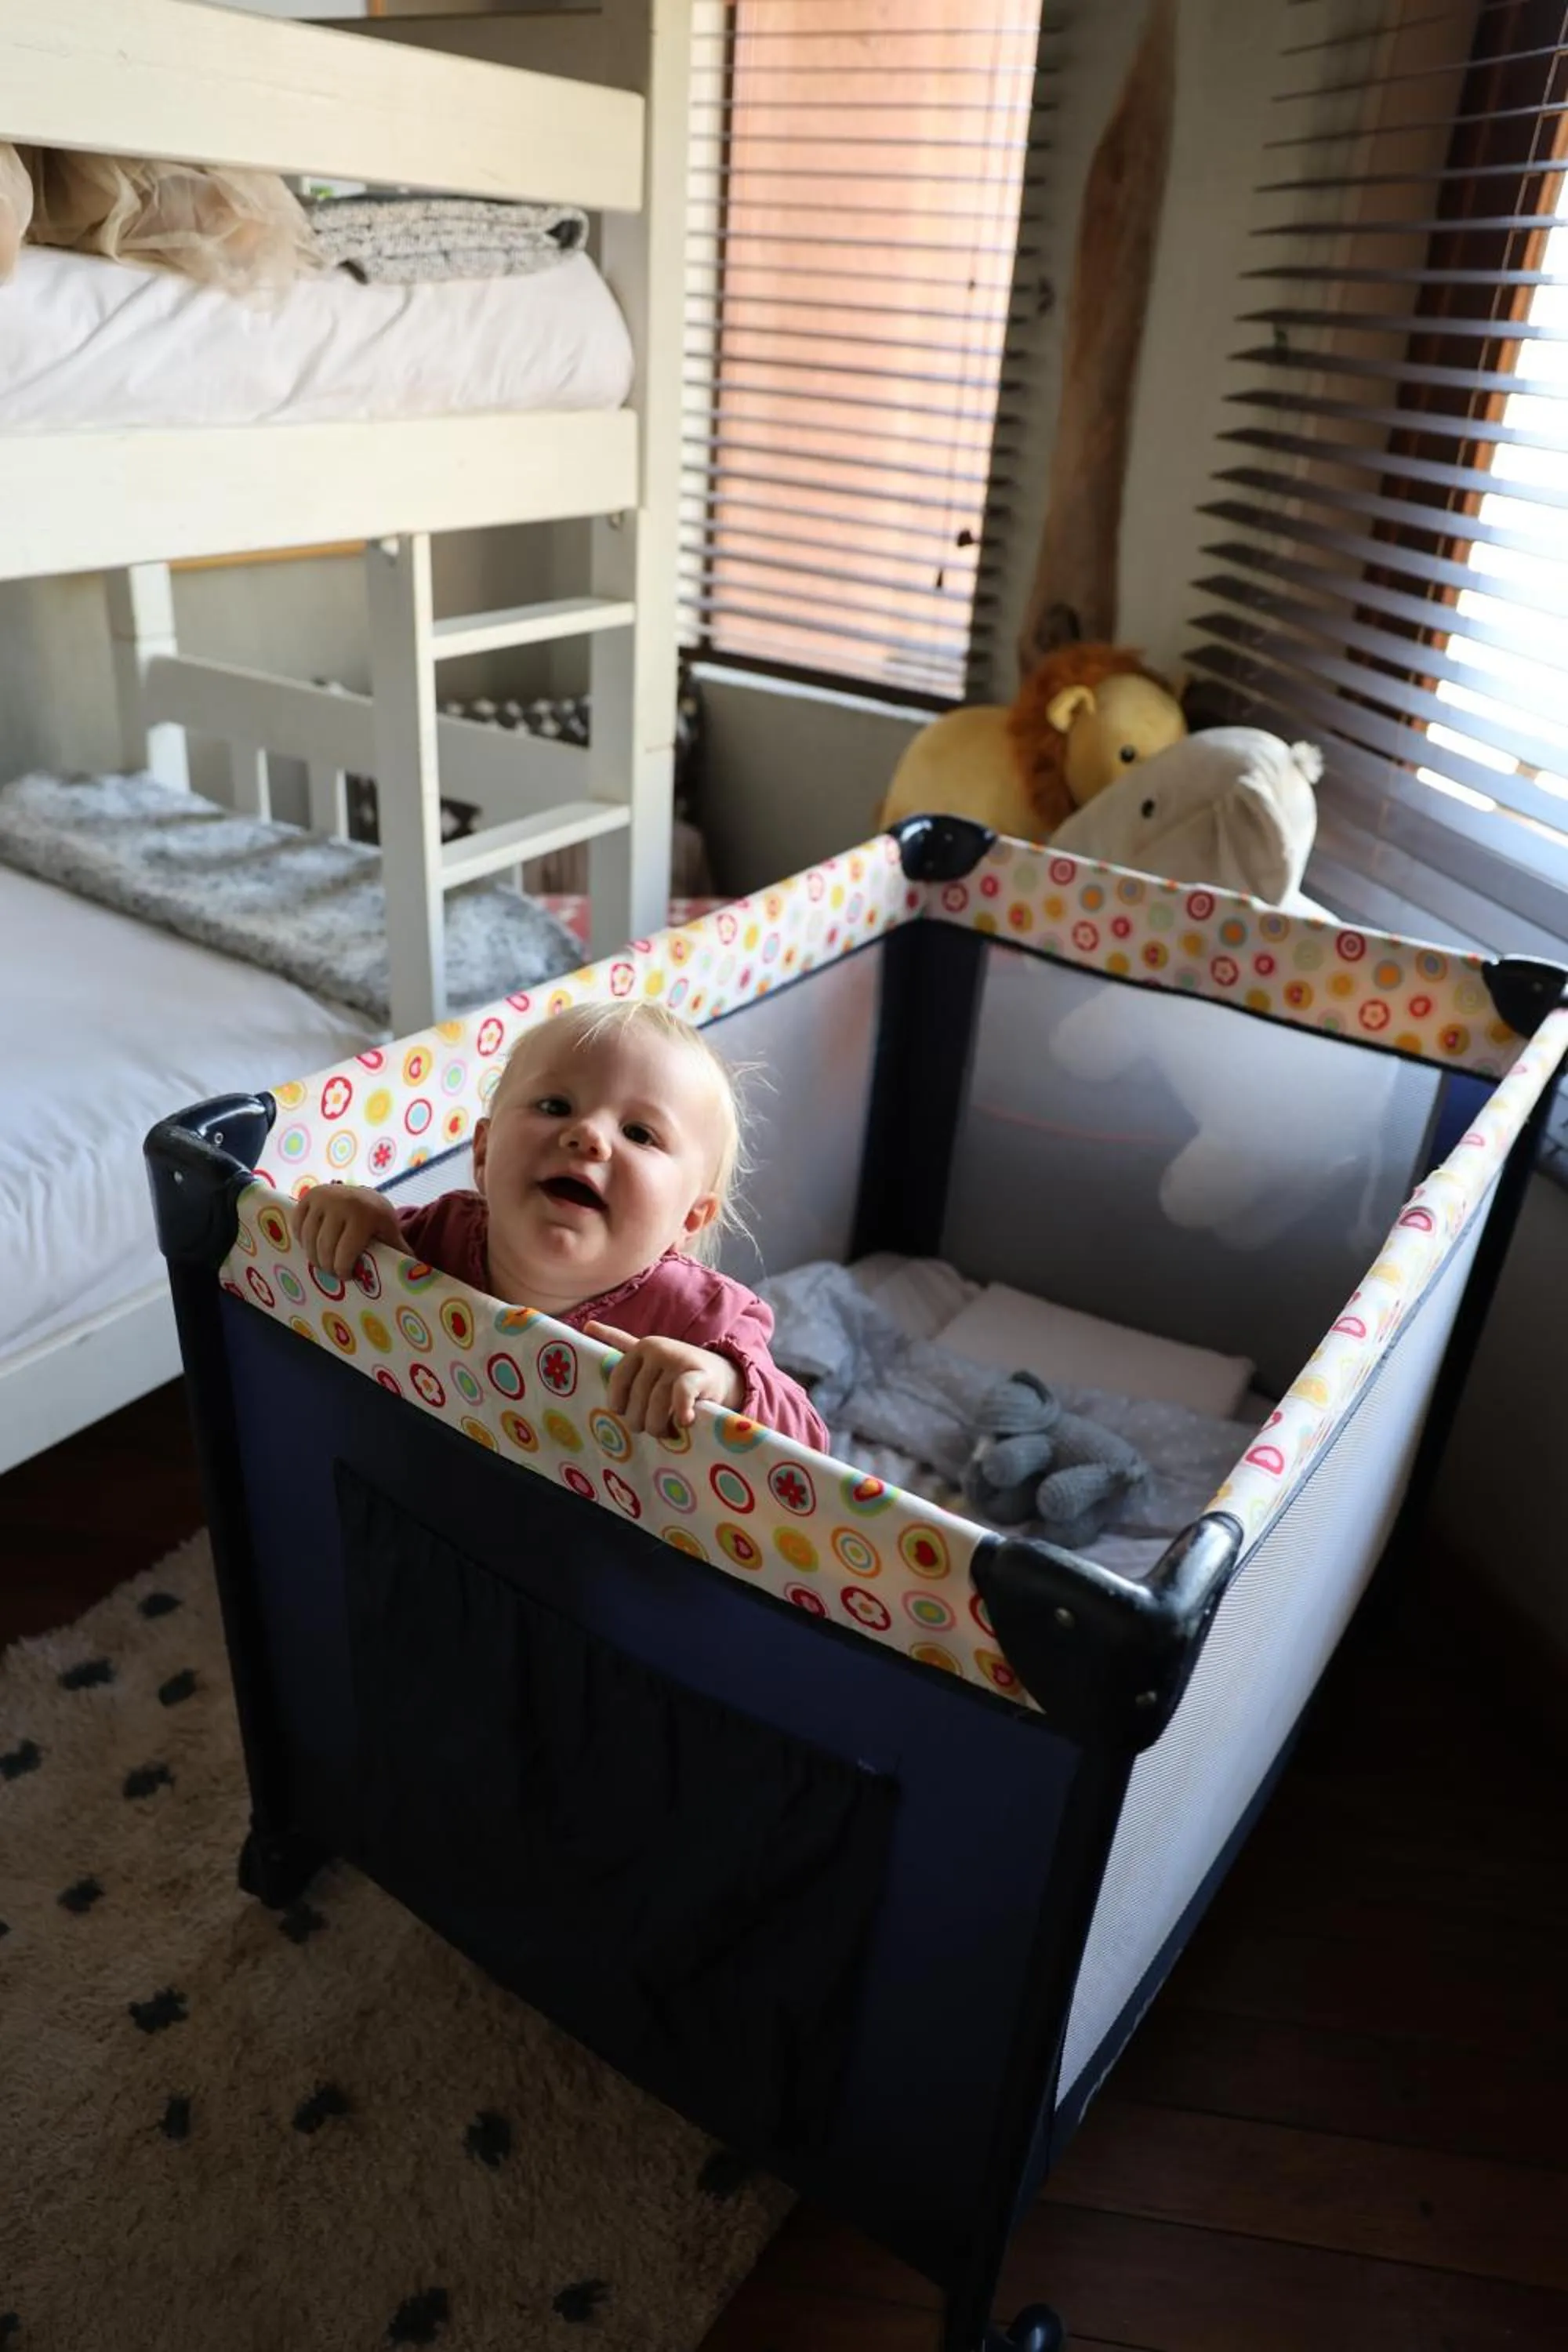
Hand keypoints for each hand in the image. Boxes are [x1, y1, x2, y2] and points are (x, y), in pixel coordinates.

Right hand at [293, 1183, 401, 1279]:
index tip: (347, 1277)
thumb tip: (410, 1278)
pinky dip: (302, 1239)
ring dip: (313, 1256)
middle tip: (333, 1273)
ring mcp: (322, 1197)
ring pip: (308, 1239)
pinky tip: (313, 1245)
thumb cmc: (378, 1221)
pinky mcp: (309, 1196)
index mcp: (363, 1214)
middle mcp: (341, 1202)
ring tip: (323, 1262)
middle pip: (324, 1248)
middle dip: (327, 1267)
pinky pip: (297, 1225)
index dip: (342, 1271)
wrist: (365, 1195)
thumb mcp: (391, 1235)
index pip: (344, 1254)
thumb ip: (398, 1254)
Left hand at [584, 1321, 745, 1436]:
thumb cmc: (678, 1371)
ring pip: (657, 1402)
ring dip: (659, 1425)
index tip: (626, 1414)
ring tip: (666, 1433)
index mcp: (642, 1346)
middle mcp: (659, 1350)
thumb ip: (619, 1342)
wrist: (724, 1374)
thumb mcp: (648, 1356)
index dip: (619, 1403)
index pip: (618, 1379)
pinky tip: (684, 1422)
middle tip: (651, 1428)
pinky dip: (680, 1413)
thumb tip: (587, 1326)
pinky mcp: (700, 1375)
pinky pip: (681, 1396)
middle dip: (641, 1420)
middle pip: (637, 1396)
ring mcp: (679, 1361)